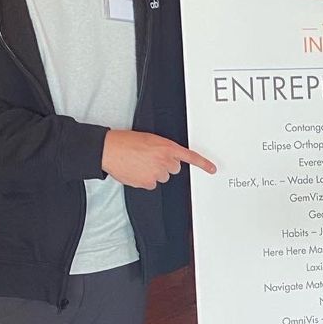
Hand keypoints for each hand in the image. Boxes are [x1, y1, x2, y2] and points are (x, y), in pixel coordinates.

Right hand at [101, 130, 216, 189]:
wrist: (110, 149)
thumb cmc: (127, 142)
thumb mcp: (150, 139)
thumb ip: (163, 149)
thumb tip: (168, 157)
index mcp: (167, 147)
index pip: (190, 157)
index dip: (203, 164)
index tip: (212, 169)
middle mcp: (164, 161)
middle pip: (174, 168)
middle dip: (165, 164)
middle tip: (150, 158)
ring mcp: (156, 173)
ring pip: (162, 177)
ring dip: (154, 172)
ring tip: (140, 163)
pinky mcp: (147, 183)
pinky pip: (151, 184)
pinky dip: (144, 179)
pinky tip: (136, 170)